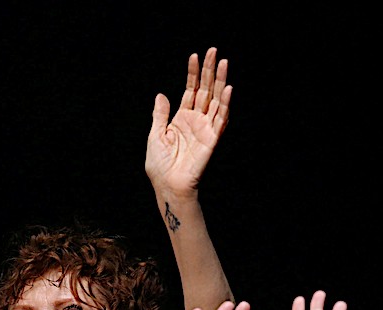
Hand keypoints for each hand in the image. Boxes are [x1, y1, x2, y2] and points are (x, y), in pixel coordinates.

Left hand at [146, 47, 230, 197]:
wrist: (167, 185)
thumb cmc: (160, 165)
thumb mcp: (155, 135)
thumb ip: (160, 115)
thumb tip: (161, 94)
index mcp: (181, 118)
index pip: (190, 90)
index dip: (193, 73)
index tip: (194, 56)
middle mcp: (195, 120)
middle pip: (205, 90)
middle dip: (209, 71)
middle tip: (213, 51)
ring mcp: (205, 128)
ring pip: (215, 100)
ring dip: (220, 81)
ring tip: (223, 62)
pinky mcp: (212, 139)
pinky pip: (220, 119)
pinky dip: (224, 105)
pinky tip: (227, 89)